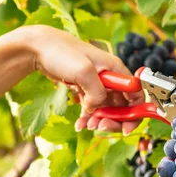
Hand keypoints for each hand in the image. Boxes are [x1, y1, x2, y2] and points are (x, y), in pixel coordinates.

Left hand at [29, 25, 143, 134]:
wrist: (39, 48)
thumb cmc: (62, 53)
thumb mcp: (83, 72)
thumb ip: (97, 93)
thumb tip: (98, 108)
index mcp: (116, 70)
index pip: (136, 95)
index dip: (135, 113)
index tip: (125, 128)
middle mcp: (110, 78)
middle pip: (122, 106)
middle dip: (114, 120)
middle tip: (99, 126)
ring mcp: (98, 84)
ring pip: (107, 109)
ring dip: (99, 121)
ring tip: (86, 125)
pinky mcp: (85, 89)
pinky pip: (92, 108)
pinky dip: (87, 118)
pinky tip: (79, 125)